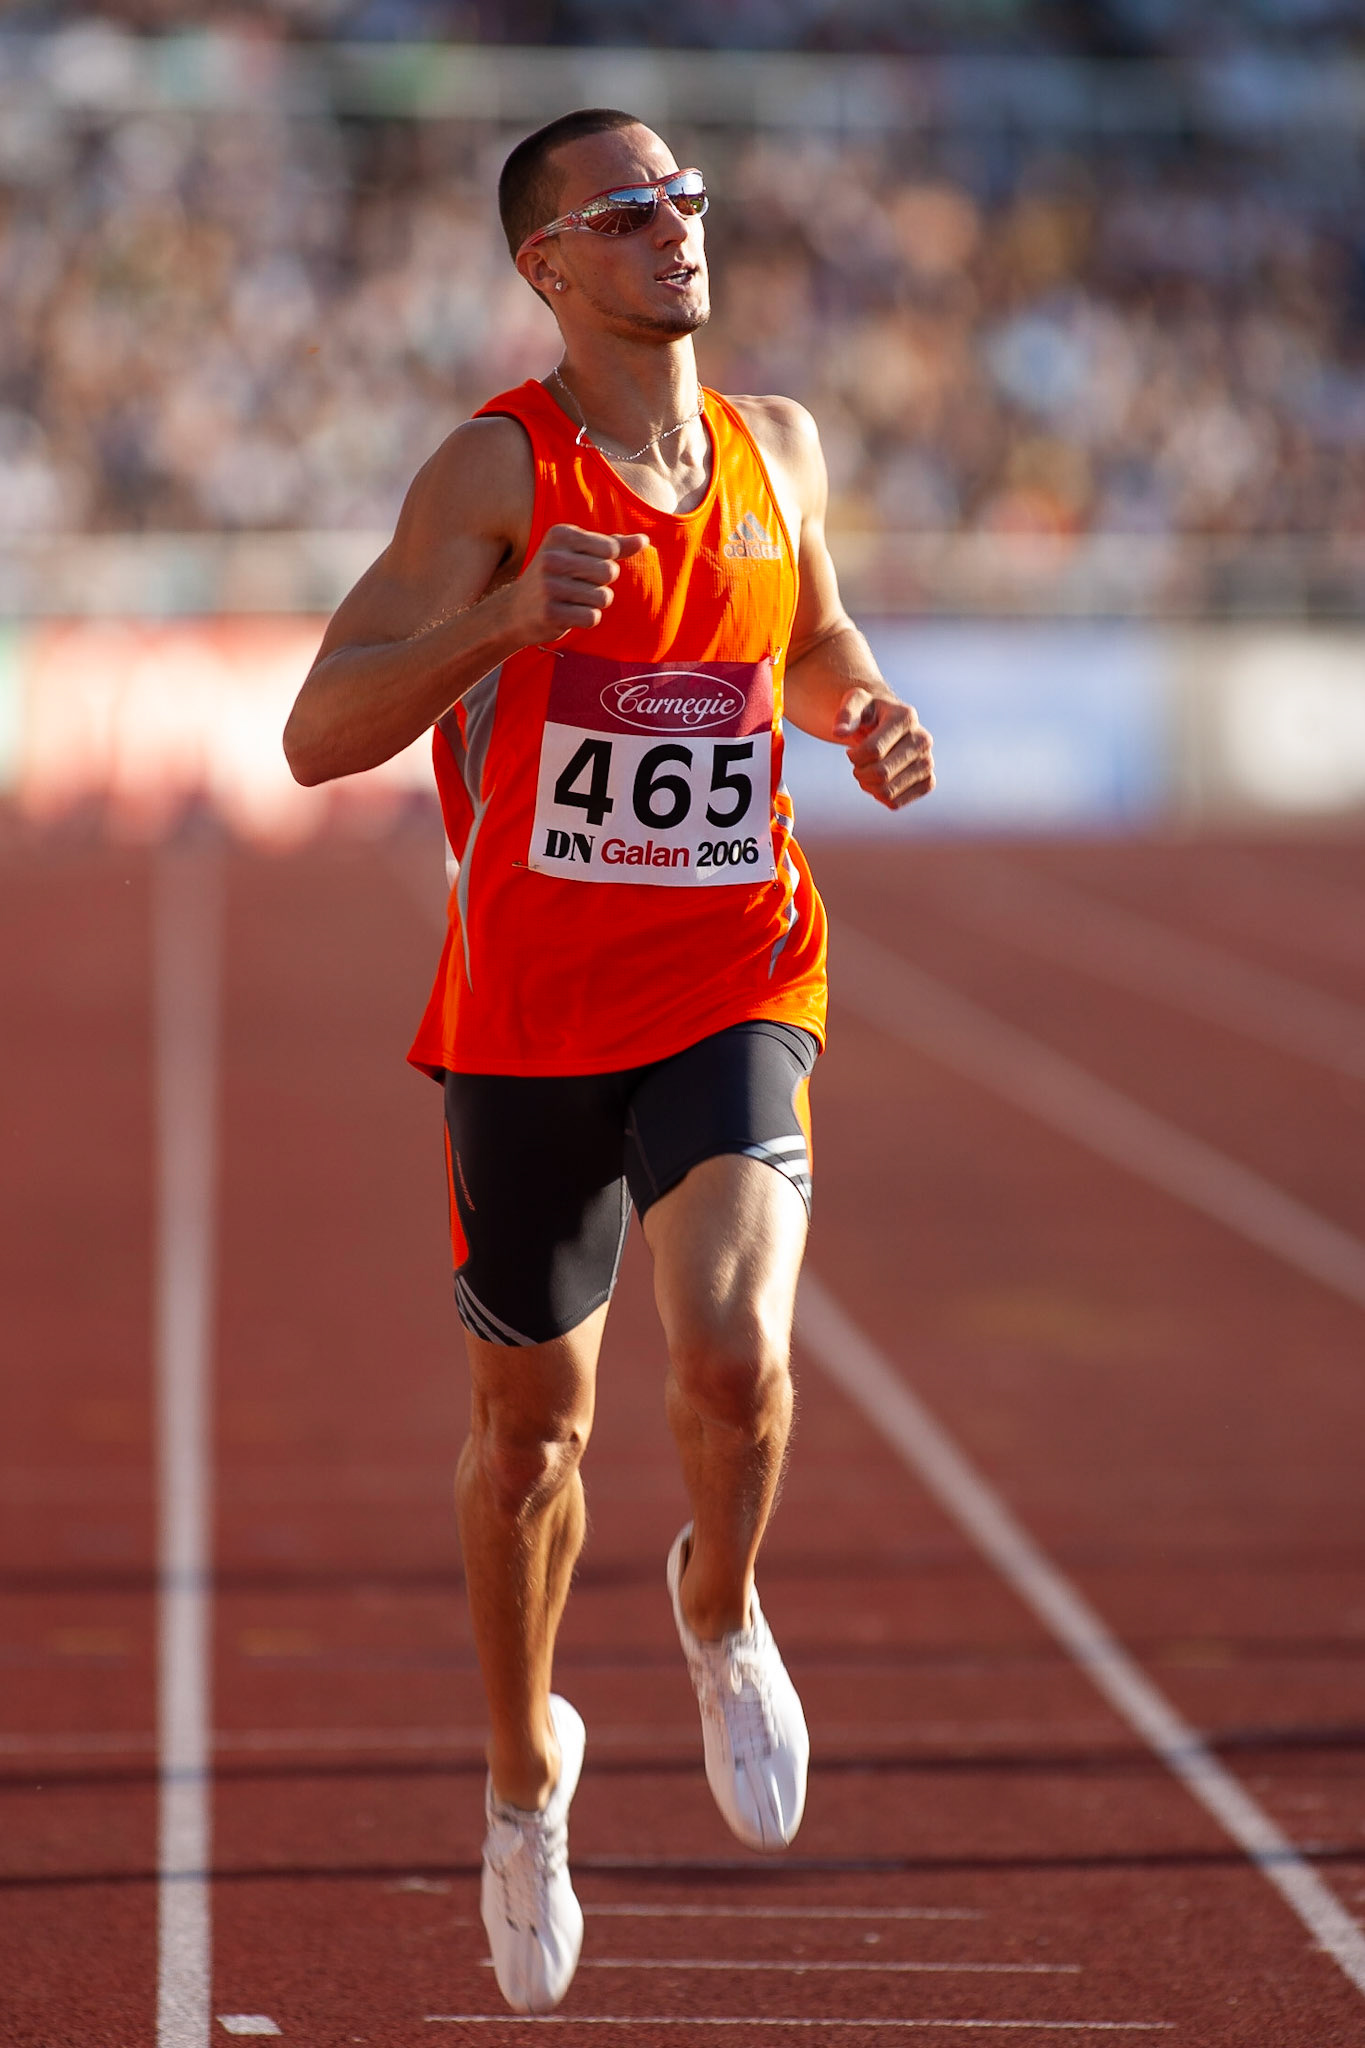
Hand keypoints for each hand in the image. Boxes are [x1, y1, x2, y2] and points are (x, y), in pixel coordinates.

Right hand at [509, 524, 650, 642]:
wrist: (515, 610)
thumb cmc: (556, 576)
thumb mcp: (580, 553)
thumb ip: (614, 545)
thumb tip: (645, 540)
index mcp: (560, 534)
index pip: (611, 549)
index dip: (606, 562)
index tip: (583, 566)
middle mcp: (552, 557)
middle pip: (609, 572)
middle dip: (601, 584)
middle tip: (578, 586)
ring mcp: (549, 586)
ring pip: (603, 598)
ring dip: (594, 603)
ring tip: (571, 600)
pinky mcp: (550, 613)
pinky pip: (592, 617)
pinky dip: (586, 619)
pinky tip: (567, 614)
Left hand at [832, 687, 934, 809]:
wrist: (887, 723)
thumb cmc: (868, 713)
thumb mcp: (854, 702)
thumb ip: (845, 714)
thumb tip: (838, 732)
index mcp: (906, 717)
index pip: (874, 751)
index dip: (854, 756)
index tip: (851, 751)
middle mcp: (923, 740)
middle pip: (882, 774)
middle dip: (860, 773)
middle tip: (857, 765)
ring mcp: (928, 762)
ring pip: (888, 792)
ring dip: (868, 786)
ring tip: (867, 772)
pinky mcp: (928, 782)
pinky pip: (895, 803)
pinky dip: (880, 797)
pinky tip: (879, 782)